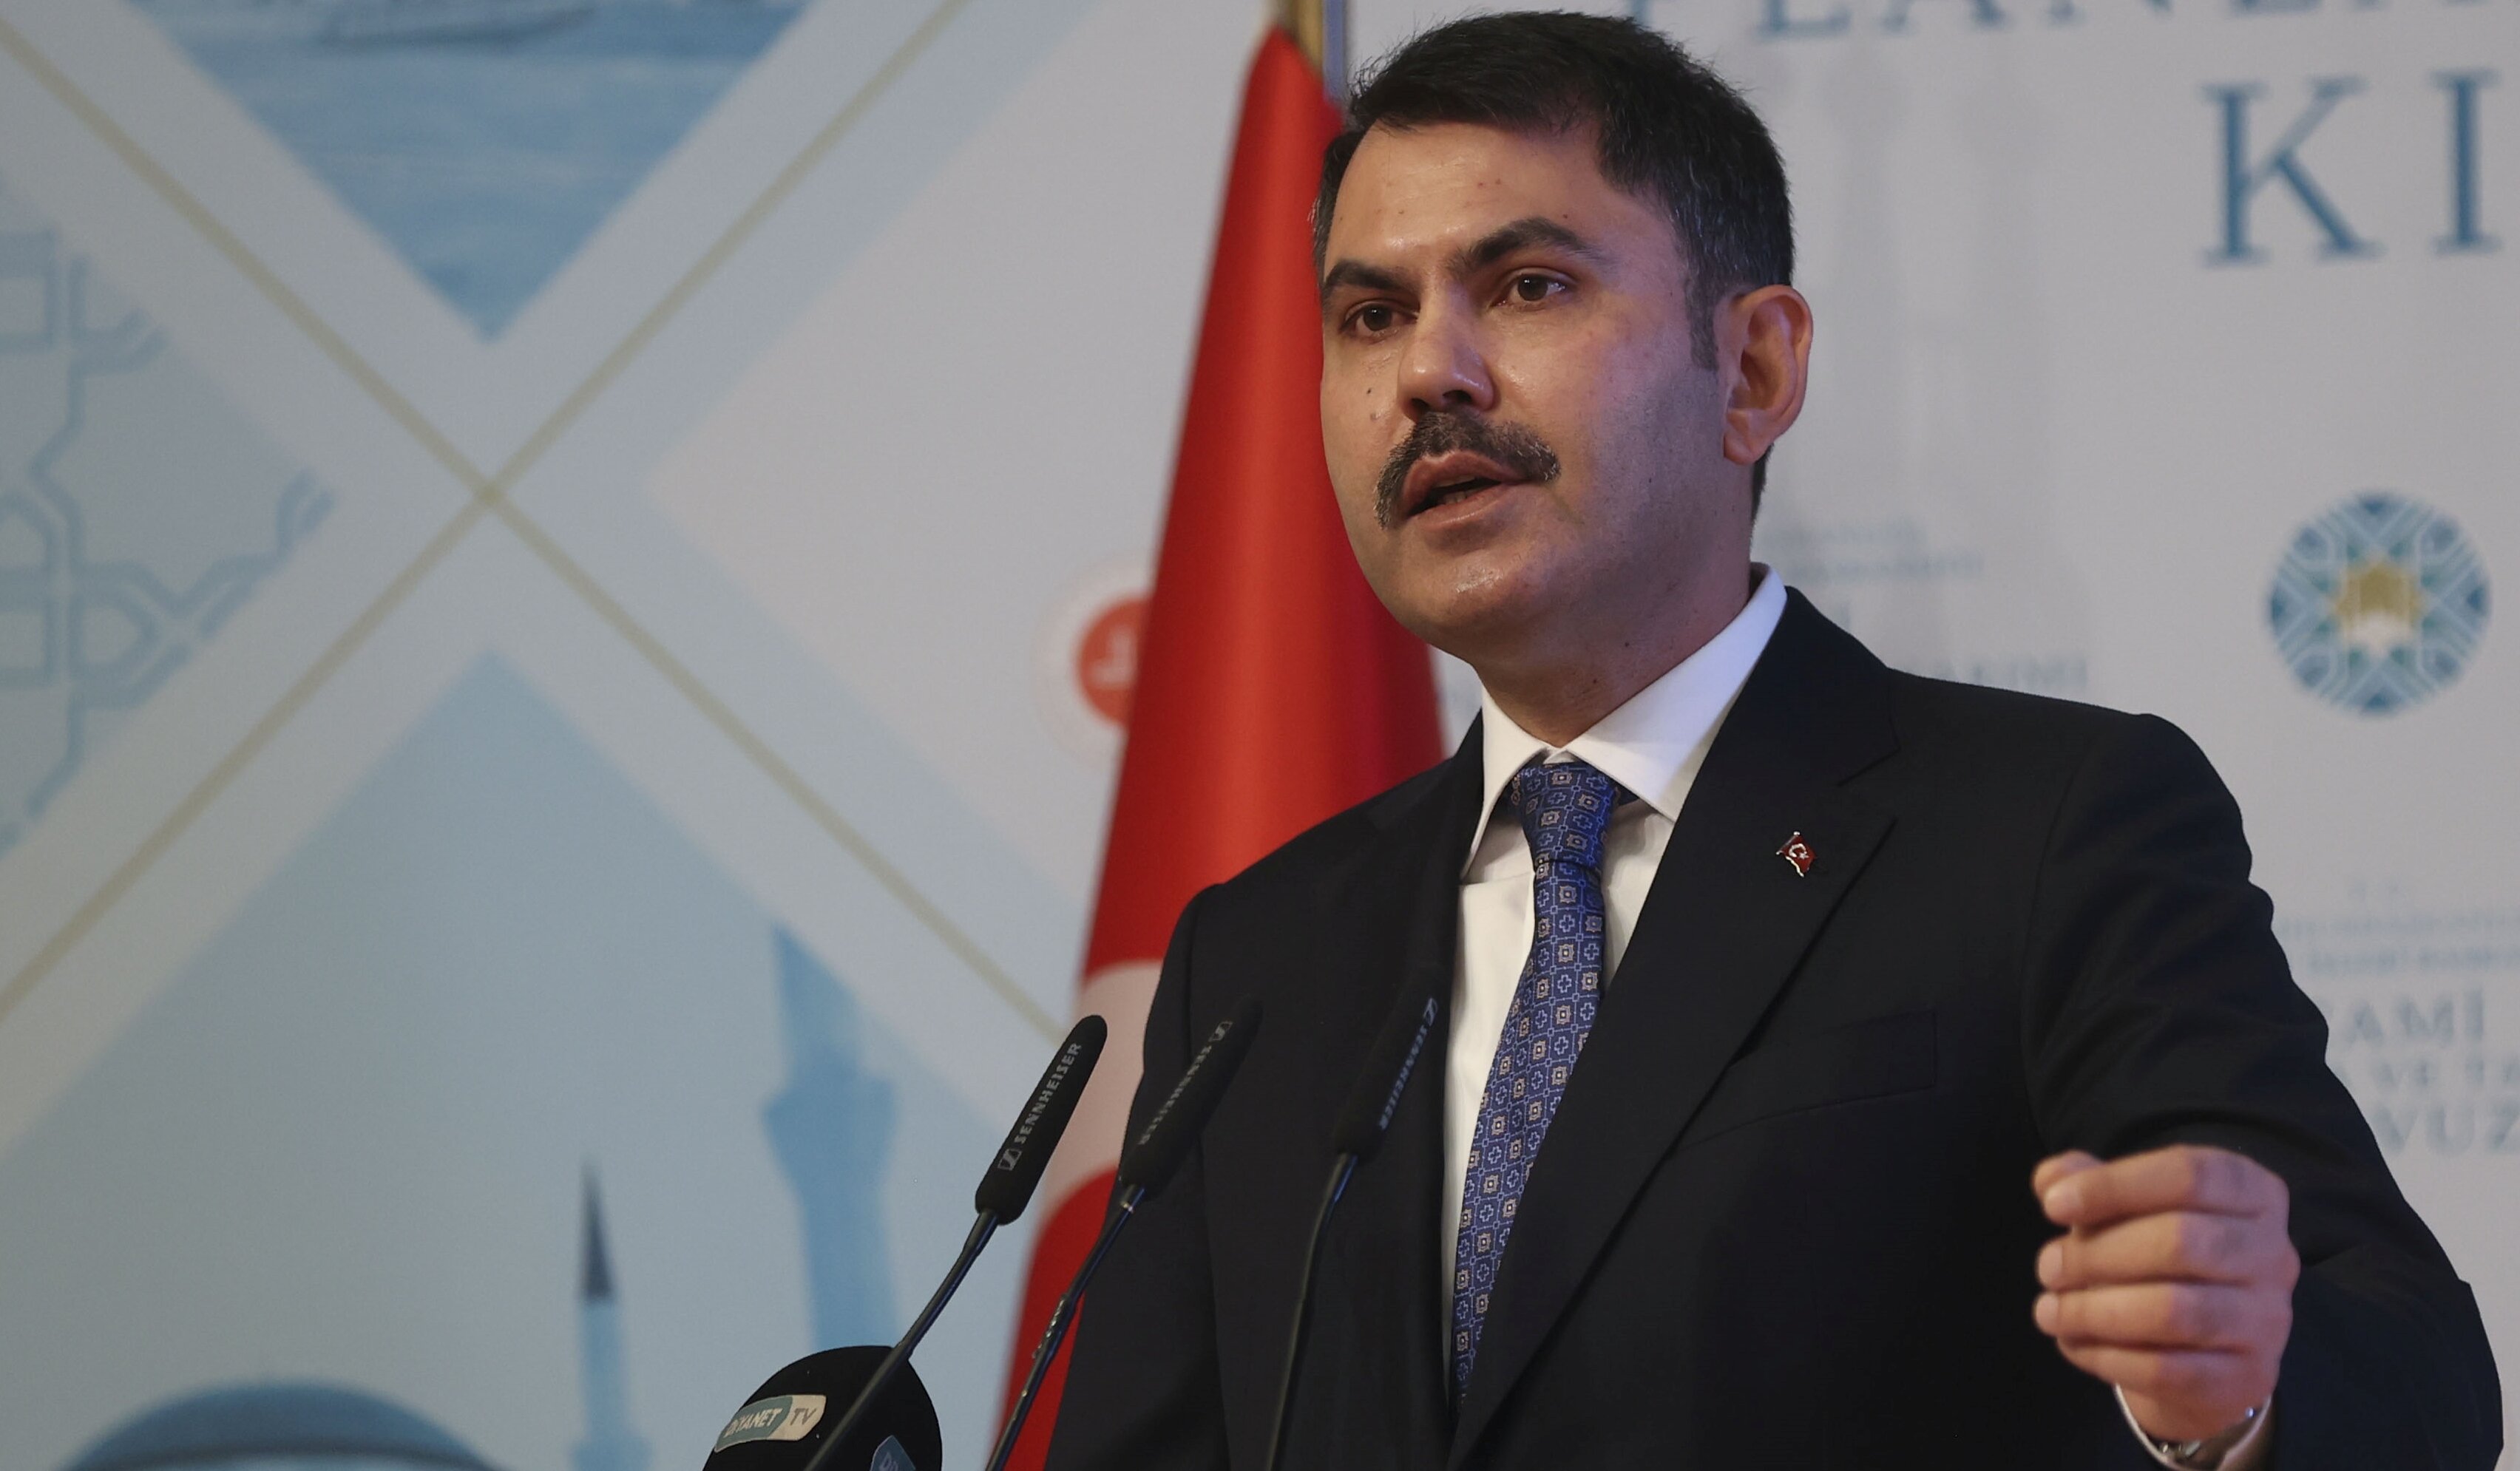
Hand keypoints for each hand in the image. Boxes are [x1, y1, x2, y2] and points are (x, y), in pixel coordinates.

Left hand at [2032, 1146, 2297, 1441]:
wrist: (2203, 1349)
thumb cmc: (2158, 1258)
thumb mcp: (2125, 1208)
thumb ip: (2087, 1182)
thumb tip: (2052, 1179)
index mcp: (2254, 1193)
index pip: (2190, 1174)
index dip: (2114, 1186)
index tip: (2052, 1206)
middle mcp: (2273, 1254)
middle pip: (2181, 1241)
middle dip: (2097, 1253)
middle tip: (2046, 1266)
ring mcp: (2268, 1321)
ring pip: (2173, 1311)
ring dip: (2094, 1310)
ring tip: (2048, 1309)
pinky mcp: (2248, 1378)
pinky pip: (2167, 1369)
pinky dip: (2107, 1356)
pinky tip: (2073, 1343)